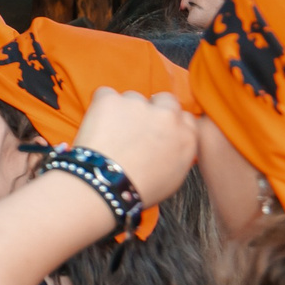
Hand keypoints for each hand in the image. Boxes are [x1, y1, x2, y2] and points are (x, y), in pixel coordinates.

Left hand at [72, 88, 199, 206]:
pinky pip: (105, 95)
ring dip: (123, 110)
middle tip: (133, 126)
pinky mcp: (112, 100)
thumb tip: (171, 143)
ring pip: (132, 98)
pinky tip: (97, 127)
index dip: (168, 122)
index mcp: (187, 137)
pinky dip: (100, 107)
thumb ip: (178, 152)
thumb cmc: (137, 188)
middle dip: (152, 108)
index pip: (184, 117)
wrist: (106, 186)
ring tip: (111, 135)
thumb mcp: (173, 176)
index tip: (155, 130)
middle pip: (164, 100)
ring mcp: (140, 105)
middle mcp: (167, 116)